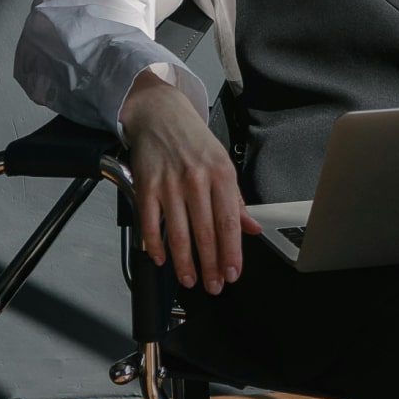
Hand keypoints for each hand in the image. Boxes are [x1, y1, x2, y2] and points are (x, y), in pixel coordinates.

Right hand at [120, 68, 260, 294]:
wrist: (159, 112)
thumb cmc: (193, 139)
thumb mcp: (222, 163)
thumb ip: (236, 200)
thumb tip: (252, 228)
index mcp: (222, 174)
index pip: (230, 223)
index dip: (232, 253)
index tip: (233, 273)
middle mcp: (197, 180)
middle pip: (206, 233)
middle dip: (211, 265)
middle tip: (213, 285)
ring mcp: (170, 184)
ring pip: (179, 233)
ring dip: (184, 262)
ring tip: (191, 279)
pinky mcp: (145, 186)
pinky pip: (150, 223)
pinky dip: (155, 245)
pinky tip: (160, 259)